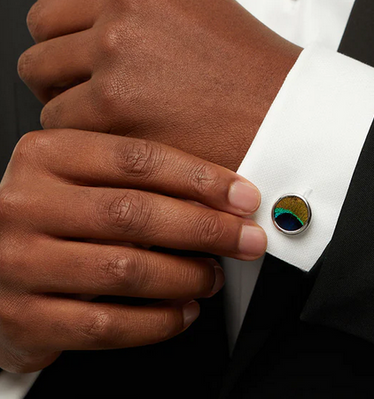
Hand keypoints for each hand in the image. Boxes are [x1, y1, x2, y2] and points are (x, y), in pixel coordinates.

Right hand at [0, 129, 264, 371]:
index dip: (200, 178)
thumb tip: (217, 197)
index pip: (137, 159)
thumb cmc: (48, 213)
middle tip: (244, 238)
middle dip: (206, 228)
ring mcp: (19, 263)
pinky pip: (106, 324)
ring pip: (126, 269)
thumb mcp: (79, 177)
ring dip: (186, 276)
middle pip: (136, 213)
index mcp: (47, 156)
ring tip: (213, 276)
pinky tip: (183, 311)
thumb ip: (134, 180)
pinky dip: (158, 321)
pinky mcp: (23, 318)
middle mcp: (26, 205)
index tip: (241, 196)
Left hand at [19, 0, 301, 170]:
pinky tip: (112, 133)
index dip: (56, 11)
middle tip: (82, 81)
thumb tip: (81, 22)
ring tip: (98, 110)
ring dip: (60, 93)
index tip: (66, 35)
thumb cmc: (247, 71)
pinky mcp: (113, 102)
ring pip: (39, 70)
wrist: (282, 115)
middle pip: (42, 24)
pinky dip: (76, 130)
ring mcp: (117, 48)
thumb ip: (134, 1)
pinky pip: (57, 117)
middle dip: (57, 57)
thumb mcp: (194, 4)